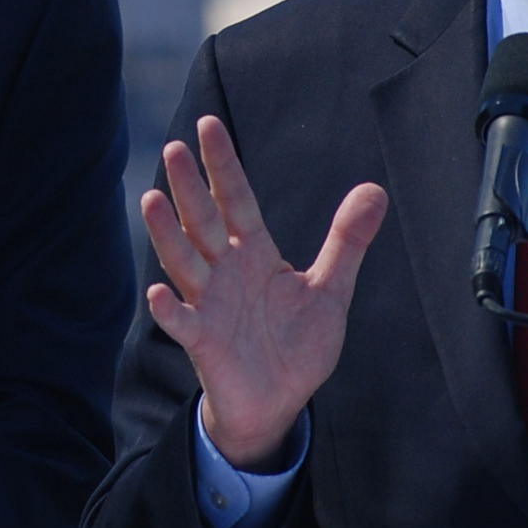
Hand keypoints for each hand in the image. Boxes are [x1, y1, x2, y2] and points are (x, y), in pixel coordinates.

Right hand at [144, 116, 388, 469]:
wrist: (278, 403)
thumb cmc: (295, 344)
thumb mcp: (329, 289)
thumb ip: (346, 241)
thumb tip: (375, 189)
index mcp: (255, 255)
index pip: (237, 201)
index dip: (224, 165)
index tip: (208, 125)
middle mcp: (225, 273)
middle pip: (204, 222)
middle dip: (190, 187)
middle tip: (174, 148)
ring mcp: (210, 305)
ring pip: (184, 262)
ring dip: (168, 234)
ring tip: (152, 199)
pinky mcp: (204, 342)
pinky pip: (183, 323)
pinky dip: (170, 310)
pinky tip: (157, 293)